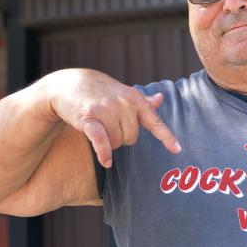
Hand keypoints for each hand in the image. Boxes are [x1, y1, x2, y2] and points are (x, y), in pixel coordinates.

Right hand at [44, 69, 181, 167]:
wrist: (68, 84)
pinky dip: (103, 152)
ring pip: (116, 143)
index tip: (178, 150)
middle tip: (109, 124)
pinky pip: (101, 140)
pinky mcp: (88, 117)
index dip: (166, 137)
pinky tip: (105, 162)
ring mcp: (106, 110)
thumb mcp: (122, 92)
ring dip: (109, 142)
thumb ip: (142, 101)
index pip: (154, 121)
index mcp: (134, 98)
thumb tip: (160, 99)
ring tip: (99, 126)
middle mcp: (123, 103)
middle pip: (132, 139)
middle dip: (121, 137)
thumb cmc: (99, 91)